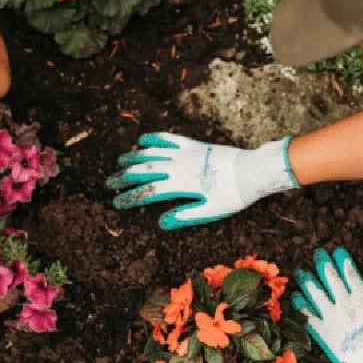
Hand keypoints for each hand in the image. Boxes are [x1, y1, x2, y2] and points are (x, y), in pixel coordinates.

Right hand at [107, 133, 298, 229]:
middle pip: (145, 171)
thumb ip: (185, 216)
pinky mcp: (194, 146)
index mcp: (181, 184)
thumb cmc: (234, 195)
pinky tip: (142, 140)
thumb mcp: (211, 211)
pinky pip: (170, 140)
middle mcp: (179, 166)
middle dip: (125, 178)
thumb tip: (160, 223)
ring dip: (134, 157)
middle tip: (110, 183)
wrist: (253, 171)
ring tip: (120, 161)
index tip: (117, 202)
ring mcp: (185, 153)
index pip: (149, 192)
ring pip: (153, 153)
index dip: (130, 197)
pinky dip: (154, 139)